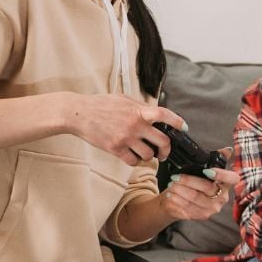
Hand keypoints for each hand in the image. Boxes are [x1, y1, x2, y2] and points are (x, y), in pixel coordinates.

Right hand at [64, 94, 185, 165]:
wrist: (78, 114)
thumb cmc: (100, 105)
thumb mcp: (123, 100)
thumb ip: (140, 107)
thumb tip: (156, 115)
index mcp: (138, 110)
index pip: (164, 115)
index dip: (177, 121)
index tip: (183, 127)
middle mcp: (134, 124)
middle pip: (162, 141)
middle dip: (167, 150)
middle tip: (164, 153)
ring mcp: (125, 138)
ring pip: (148, 155)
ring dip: (149, 157)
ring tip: (144, 153)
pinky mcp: (115, 149)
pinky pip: (133, 161)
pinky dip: (135, 161)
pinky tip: (131, 156)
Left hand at [160, 148, 239, 221]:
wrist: (184, 201)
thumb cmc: (196, 183)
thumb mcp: (205, 169)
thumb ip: (217, 159)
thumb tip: (228, 150)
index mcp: (226, 184)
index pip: (232, 179)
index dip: (221, 174)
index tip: (206, 170)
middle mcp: (223, 197)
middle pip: (206, 187)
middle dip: (188, 180)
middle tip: (175, 177)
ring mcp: (213, 208)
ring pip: (195, 197)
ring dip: (180, 190)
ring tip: (171, 184)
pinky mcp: (202, 215)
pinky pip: (188, 208)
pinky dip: (177, 200)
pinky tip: (171, 195)